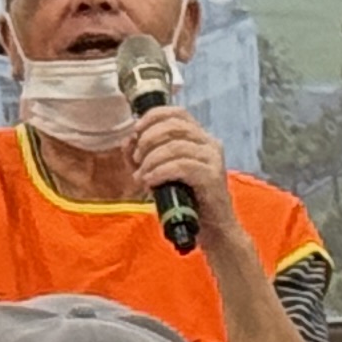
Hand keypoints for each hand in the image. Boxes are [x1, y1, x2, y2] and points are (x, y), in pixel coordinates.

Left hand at [127, 106, 240, 244]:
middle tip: (137, 159)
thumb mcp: (159, 174)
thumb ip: (142, 156)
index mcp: (199, 138)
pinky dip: (160, 172)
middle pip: (174, 126)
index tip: (136, 130)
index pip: (177, 113)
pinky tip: (151, 182)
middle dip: (148, 139)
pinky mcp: (212, 176)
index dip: (153, 116)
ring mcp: (213, 159)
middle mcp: (209, 143)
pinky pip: (181, 166)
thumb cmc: (186, 200)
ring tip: (143, 176)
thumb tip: (128, 141)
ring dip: (152, 160)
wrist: (211, 229)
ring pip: (175, 146)